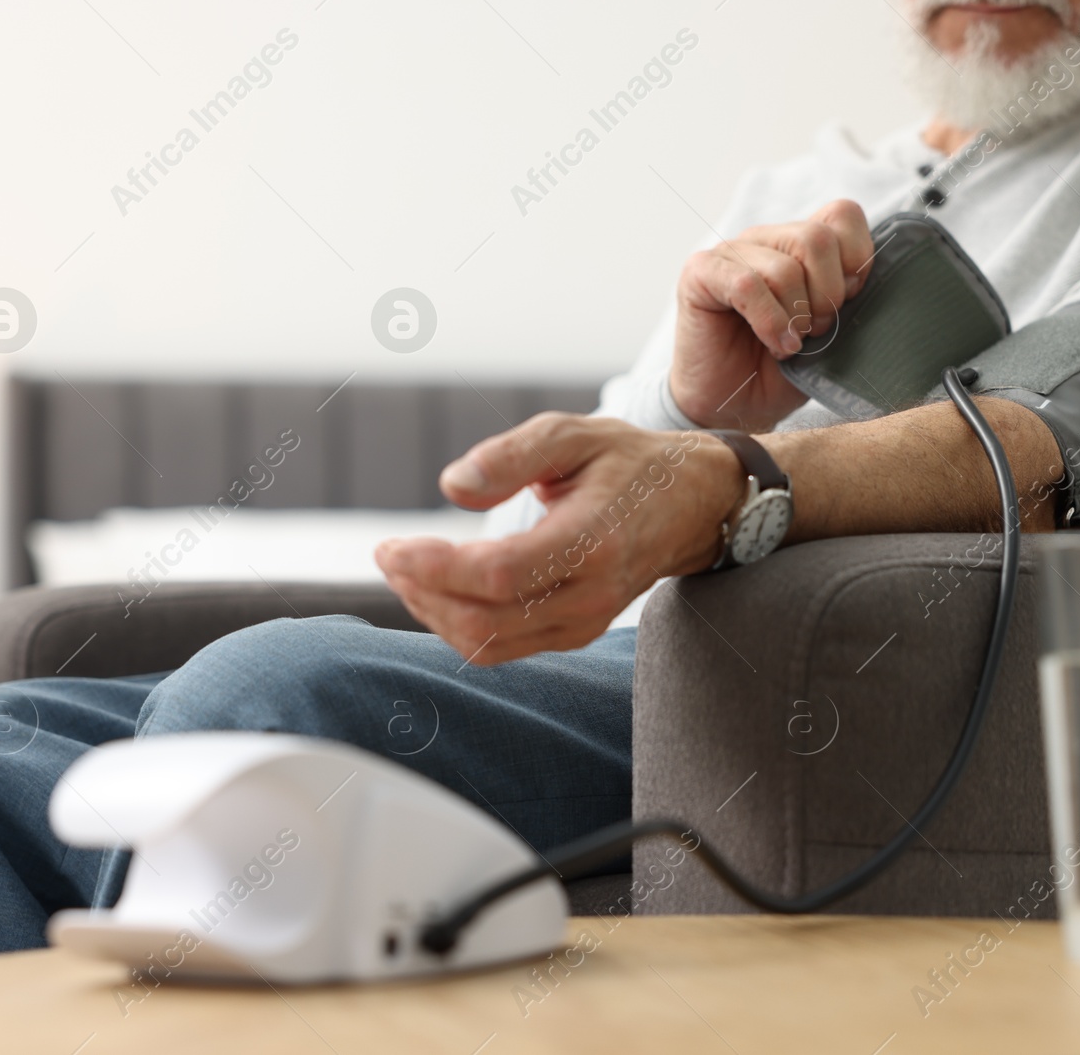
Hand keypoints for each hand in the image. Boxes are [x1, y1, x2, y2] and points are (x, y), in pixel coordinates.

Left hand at [375, 413, 743, 664]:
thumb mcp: (572, 434)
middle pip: (485, 619)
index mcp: (593, 540)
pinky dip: (459, 621)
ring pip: (488, 642)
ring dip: (434, 611)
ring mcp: (584, 621)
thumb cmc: (627, 463)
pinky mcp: (574, 633)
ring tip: (406, 569)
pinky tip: (439, 587)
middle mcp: (591, 593)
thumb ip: (511, 455)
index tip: (391, 546)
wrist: (690, 505)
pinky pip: (502, 645)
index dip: (435, 567)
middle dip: (422, 591)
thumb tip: (452, 487)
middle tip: (389, 554)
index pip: (499, 575)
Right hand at [669, 199, 873, 430]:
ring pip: (784, 267)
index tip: (847, 302)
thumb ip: (848, 298)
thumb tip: (867, 278)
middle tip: (816, 331)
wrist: (732, 408)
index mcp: (799, 245)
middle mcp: (766, 240)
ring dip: (796, 317)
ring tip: (790, 344)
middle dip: (827, 295)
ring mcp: (731, 252)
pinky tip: (774, 344)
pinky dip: (769, 322)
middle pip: (817, 238)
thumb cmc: (779, 372)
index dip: (856, 260)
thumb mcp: (830, 334)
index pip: (842, 214)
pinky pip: (746, 284)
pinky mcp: (701, 272)